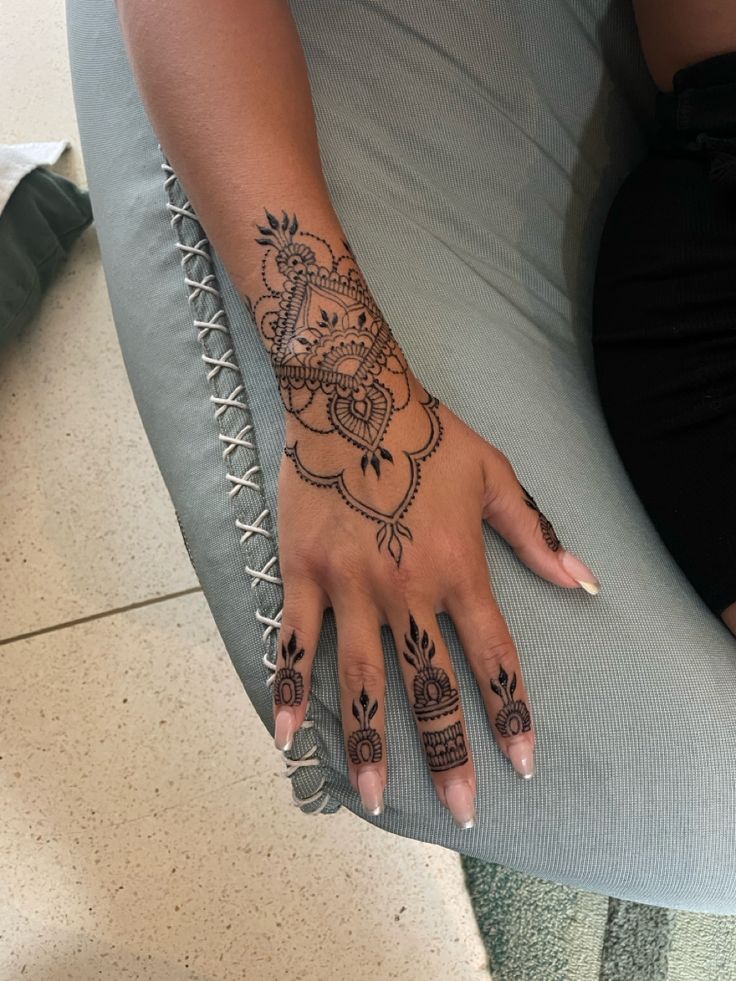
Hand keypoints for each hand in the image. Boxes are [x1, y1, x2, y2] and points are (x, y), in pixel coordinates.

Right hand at [248, 209, 600, 825]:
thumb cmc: (431, 438)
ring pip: (362, 677)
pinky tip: (288, 736)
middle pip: (430, 685)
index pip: (494, 657)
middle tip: (461, 807)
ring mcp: (350, 586)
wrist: (354, 398)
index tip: (524, 761)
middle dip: (449, 750)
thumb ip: (537, 535)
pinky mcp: (304, 574)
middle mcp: (407, 590)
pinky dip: (290, 690)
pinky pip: (296, 642)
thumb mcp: (497, 477)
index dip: (512, 713)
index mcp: (459, 569)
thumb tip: (585, 583)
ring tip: (373, 796)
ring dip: (370, 739)